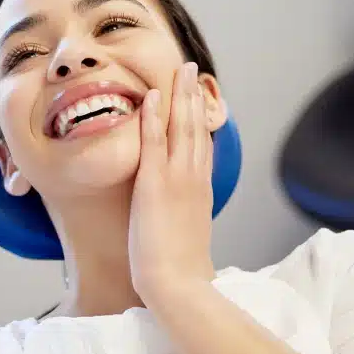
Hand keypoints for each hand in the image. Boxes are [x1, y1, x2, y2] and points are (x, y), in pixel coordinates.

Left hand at [129, 61, 214, 305]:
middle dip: (193, 95)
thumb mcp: (190, 233)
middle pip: (195, 127)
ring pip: (180, 127)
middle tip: (191, 69)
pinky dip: (153, 117)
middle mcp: (193, 178)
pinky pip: (153, 142)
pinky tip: (151, 95)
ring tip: (178, 70)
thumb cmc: (181, 268)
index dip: (200, 118)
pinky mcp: (154, 184)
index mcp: (201, 189)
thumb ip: (188, 214)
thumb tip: (184, 210)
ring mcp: (176, 178)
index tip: (197, 96)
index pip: (202, 145)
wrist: (178, 284)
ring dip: (178, 95)